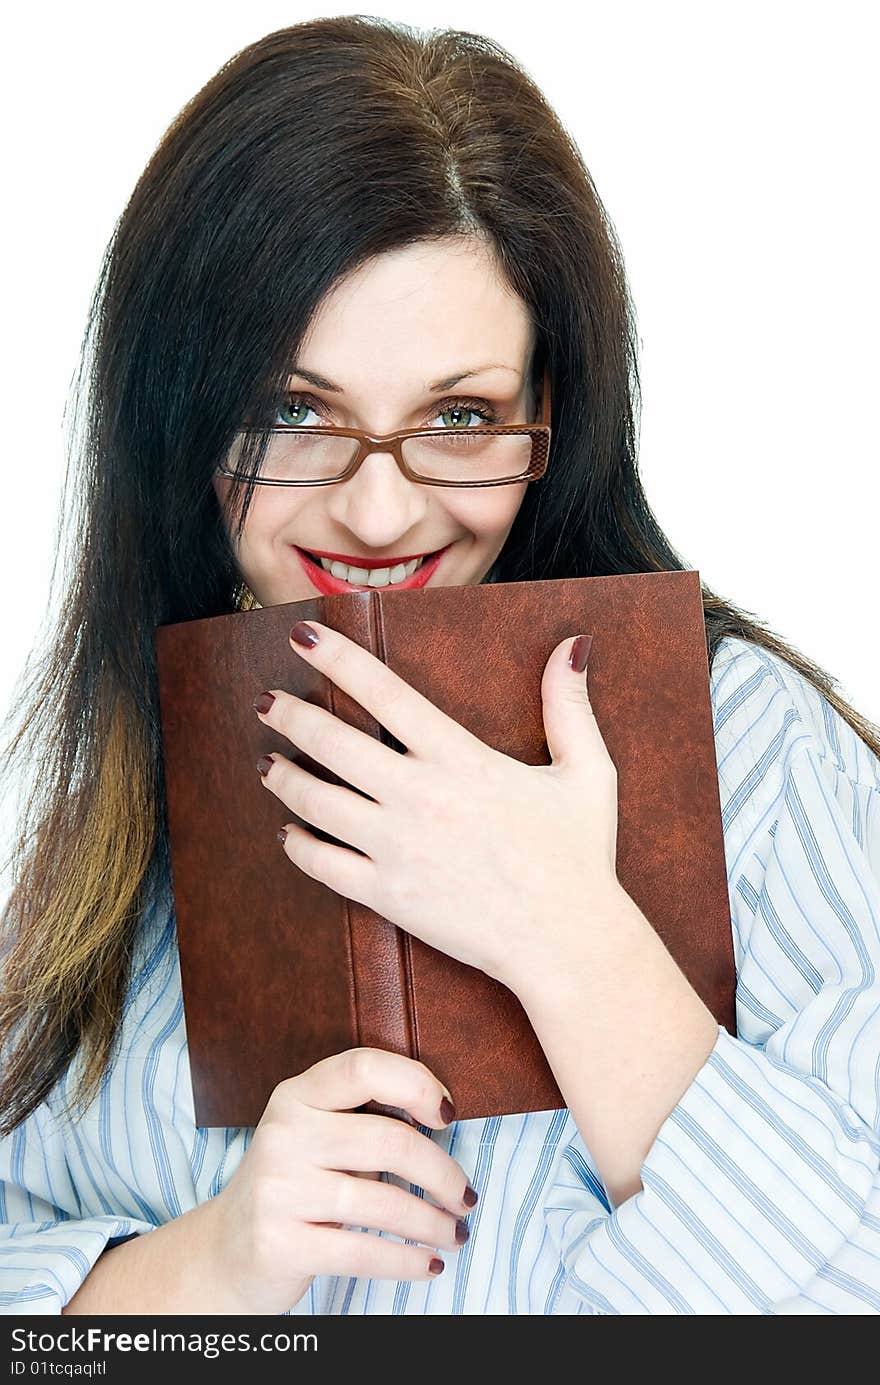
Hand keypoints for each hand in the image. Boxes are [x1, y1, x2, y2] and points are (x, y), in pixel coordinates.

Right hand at [204, 1048, 476, 1314]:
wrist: (227, 1250)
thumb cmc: (295, 1186)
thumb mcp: (317, 1137)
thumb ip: (364, 1121)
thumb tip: (441, 1117)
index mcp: (296, 1096)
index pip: (363, 1068)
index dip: (415, 1084)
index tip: (446, 1116)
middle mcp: (284, 1135)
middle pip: (390, 1141)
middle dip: (442, 1173)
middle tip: (464, 1196)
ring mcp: (278, 1190)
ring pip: (383, 1203)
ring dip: (434, 1224)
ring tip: (455, 1234)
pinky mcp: (280, 1244)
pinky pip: (363, 1252)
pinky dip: (407, 1261)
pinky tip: (429, 1264)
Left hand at [254, 620, 620, 988]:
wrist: (568, 943)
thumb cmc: (580, 857)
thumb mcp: (588, 772)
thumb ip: (570, 706)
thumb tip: (575, 645)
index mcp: (462, 759)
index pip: (384, 693)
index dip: (338, 659)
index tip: (304, 633)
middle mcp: (421, 797)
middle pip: (333, 743)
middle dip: (290, 716)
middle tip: (266, 701)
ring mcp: (398, 848)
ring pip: (317, 802)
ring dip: (283, 777)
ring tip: (267, 762)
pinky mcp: (389, 896)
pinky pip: (323, 865)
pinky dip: (298, 845)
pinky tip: (289, 832)